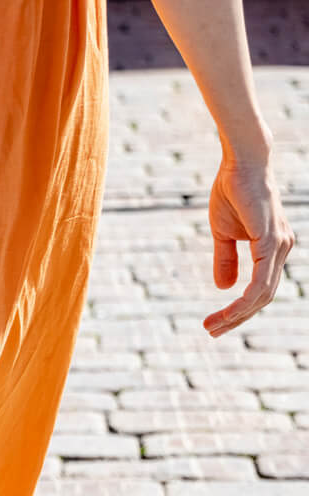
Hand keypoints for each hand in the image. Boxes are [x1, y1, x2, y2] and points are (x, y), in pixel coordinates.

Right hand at [205, 150, 294, 336]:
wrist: (242, 164)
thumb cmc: (233, 192)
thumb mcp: (223, 233)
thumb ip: (226, 259)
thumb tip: (224, 287)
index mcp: (274, 247)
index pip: (260, 289)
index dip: (239, 309)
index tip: (214, 323)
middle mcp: (283, 249)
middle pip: (264, 297)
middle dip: (237, 319)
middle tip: (211, 331)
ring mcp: (281, 246)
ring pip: (263, 295)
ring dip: (237, 315)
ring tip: (213, 326)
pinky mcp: (271, 242)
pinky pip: (260, 282)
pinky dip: (243, 301)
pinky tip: (228, 310)